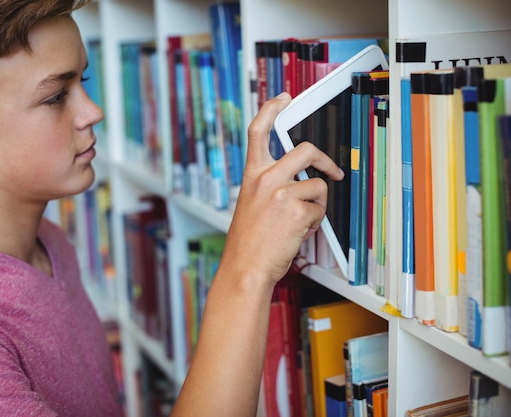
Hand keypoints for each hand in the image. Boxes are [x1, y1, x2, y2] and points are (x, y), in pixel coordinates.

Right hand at [222, 92, 343, 286]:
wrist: (244, 268)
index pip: (258, 131)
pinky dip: (314, 222)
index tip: (283, 98)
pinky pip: (320, 209)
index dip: (271, 108)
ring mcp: (281, 192)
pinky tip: (299, 232)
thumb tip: (300, 179)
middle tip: (332, 172)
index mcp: (252, 175)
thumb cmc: (248, 241)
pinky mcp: (297, 209)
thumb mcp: (251, 203)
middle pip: (306, 150)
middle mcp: (265, 178)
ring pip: (317, 186)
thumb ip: (268, 185)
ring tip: (301, 222)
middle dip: (325, 160)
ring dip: (316, 205)